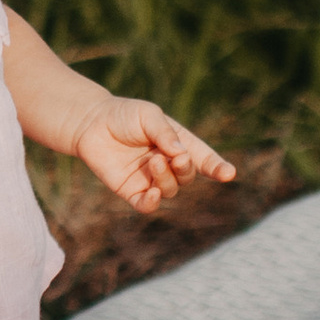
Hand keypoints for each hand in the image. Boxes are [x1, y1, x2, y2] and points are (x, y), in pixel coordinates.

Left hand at [73, 95, 234, 213]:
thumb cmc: (123, 115)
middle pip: (187, 176)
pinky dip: (152, 203)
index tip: (229, 174)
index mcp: (178, 144)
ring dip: (166, 178)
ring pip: (170, 190)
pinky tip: (152, 194)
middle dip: (185, 169)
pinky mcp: (131, 191)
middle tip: (174, 158)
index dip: (217, 167)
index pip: (203, 159)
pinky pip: (147, 205)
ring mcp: (151, 179)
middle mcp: (168, 164)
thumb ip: (165, 134)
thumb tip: (181, 154)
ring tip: (153, 161)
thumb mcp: (148, 116)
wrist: (91, 123)